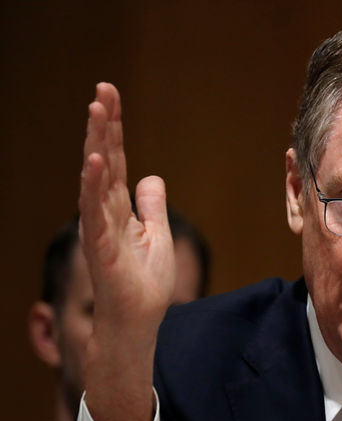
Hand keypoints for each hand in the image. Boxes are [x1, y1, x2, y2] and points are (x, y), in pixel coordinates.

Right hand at [80, 82, 174, 420]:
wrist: (138, 320)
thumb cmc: (145, 282)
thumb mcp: (157, 234)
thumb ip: (151, 205)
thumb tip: (150, 177)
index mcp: (119, 207)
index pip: (115, 159)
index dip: (114, 128)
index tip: (111, 94)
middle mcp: (105, 212)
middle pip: (104, 161)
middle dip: (104, 125)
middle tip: (103, 90)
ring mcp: (101, 228)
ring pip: (96, 179)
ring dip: (96, 144)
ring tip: (97, 111)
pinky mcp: (102, 248)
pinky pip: (97, 212)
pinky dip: (94, 186)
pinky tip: (94, 161)